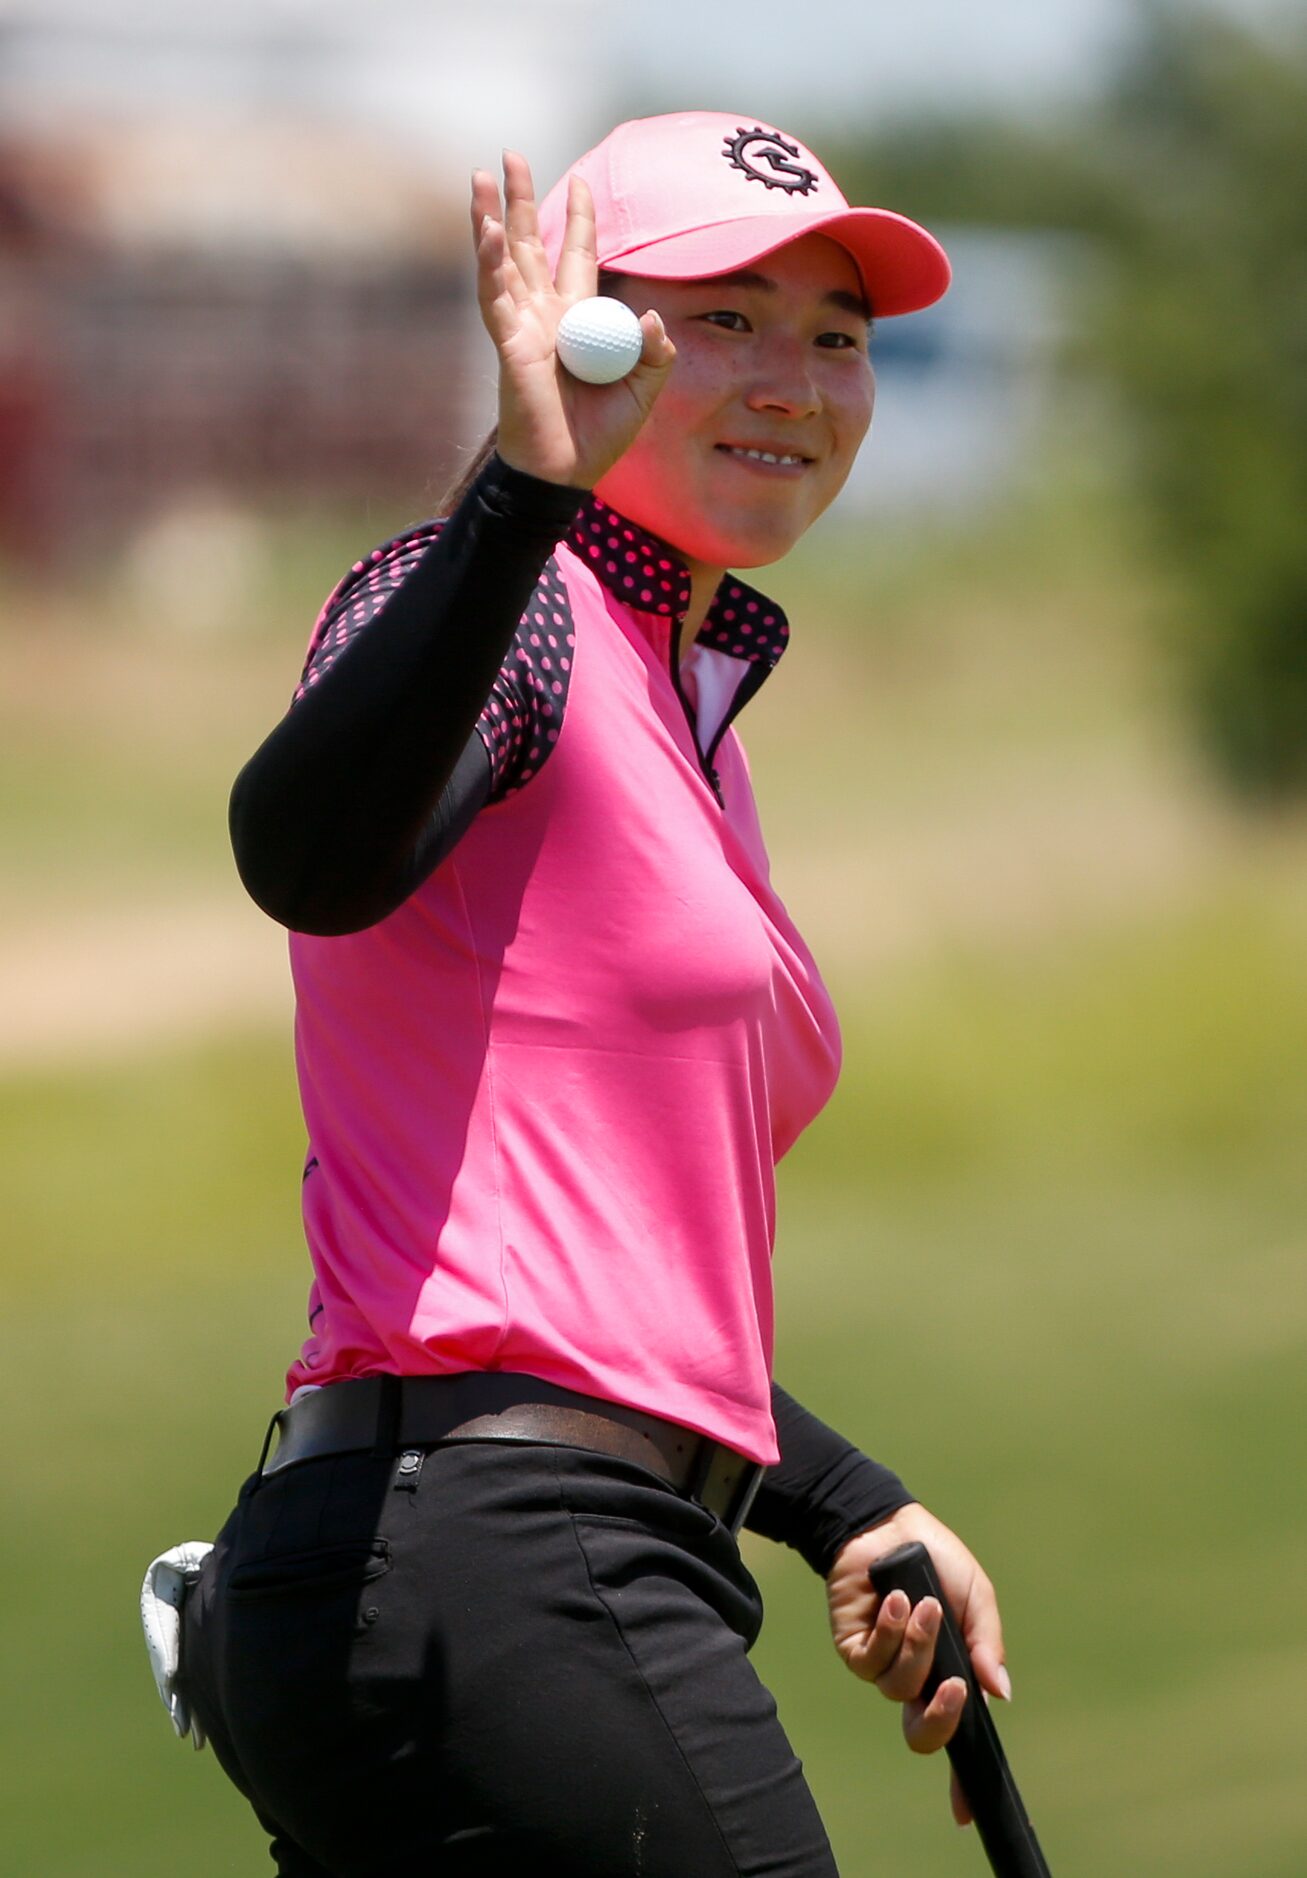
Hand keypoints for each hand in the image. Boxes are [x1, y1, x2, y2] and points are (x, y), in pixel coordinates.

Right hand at [470, 152, 675, 489]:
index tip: (581, 181)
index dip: (580, 220)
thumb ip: (656, 351)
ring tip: (481, 174)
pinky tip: (488, 229)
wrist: (567, 474)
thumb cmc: (601, 436)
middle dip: (522, 199)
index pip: (577, 257)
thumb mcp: (645, 389)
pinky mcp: (509, 344)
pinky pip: (496, 297)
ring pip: (503, 260)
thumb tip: (649, 315)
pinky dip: (490, 262)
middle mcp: (545, 315)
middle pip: (531, 245)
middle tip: (510, 154)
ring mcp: (522, 327)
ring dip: (491, 216)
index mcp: (579, 320)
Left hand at [825, 1503, 1009, 1826]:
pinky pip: (870, 1662)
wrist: (891, 1524)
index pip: (956, 1736)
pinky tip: (894, 1600)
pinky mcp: (853, 1649)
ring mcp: (882, 1667)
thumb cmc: (937, 1562)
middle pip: (922, 1734)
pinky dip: (888, 1632)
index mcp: (949, 1675)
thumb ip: (987, 1644)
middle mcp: (916, 1680)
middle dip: (940, 1717)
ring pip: (900, 1687)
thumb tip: (1000, 1694)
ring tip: (924, 1604)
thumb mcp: (976, 1598)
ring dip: (917, 1646)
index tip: (965, 1813)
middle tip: (955, 1683)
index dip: (960, 1781)